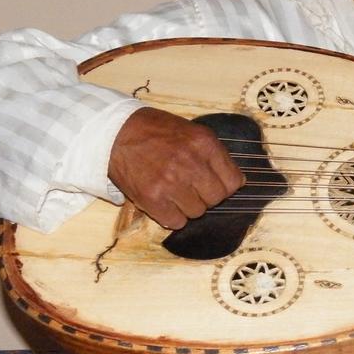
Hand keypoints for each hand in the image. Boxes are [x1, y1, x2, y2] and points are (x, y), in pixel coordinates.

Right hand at [107, 107, 244, 228]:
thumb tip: (238, 182)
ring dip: (188, 206)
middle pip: (216, 199)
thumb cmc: (156, 132)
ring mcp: (171, 182)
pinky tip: (164, 201)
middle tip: (191, 186)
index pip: (233, 182)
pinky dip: (171, 216)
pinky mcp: (152, 199)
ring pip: (197, 212)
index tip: (215, 184)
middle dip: (206, 196)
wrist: (116, 133)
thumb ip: (216, 155)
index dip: (226, 186)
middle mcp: (191, 163)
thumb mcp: (193, 132)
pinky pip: (176, 222)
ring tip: (174, 190)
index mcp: (204, 144)